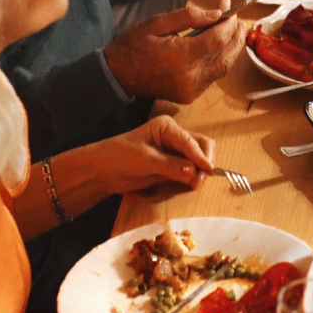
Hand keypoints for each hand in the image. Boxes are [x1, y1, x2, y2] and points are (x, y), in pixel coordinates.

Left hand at [94, 113, 215, 194]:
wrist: (103, 171)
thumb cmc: (121, 157)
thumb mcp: (146, 160)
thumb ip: (171, 165)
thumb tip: (193, 172)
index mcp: (168, 127)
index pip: (190, 141)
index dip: (200, 156)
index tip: (208, 170)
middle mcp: (175, 137)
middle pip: (201, 146)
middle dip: (204, 162)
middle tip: (200, 180)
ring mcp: (175, 152)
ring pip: (198, 158)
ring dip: (200, 171)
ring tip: (195, 185)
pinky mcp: (173, 166)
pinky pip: (190, 170)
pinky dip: (194, 177)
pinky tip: (191, 185)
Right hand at [104, 0, 244, 102]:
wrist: (117, 76)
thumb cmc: (133, 45)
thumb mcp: (157, 23)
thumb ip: (189, 17)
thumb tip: (217, 13)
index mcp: (179, 58)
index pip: (217, 41)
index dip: (228, 25)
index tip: (231, 11)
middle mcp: (189, 78)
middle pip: (225, 57)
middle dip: (236, 37)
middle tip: (241, 21)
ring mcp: (191, 90)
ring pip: (223, 69)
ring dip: (232, 50)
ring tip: (236, 32)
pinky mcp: (190, 96)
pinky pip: (213, 77)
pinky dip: (220, 61)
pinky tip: (221, 48)